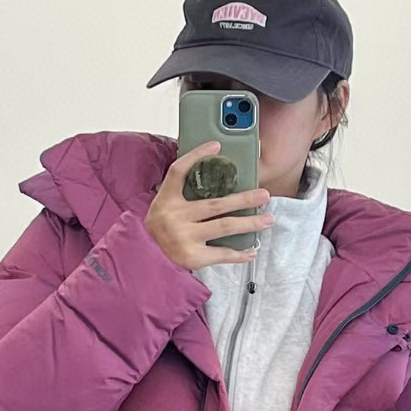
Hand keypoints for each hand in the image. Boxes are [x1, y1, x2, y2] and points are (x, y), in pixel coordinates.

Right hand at [144, 140, 273, 269]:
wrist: (143, 264)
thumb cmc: (155, 236)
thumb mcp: (160, 210)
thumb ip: (180, 198)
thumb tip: (214, 184)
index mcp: (165, 201)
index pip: (179, 171)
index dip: (196, 156)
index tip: (216, 146)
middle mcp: (175, 217)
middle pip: (215, 204)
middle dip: (243, 199)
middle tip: (264, 195)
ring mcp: (184, 237)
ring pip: (224, 227)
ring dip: (249, 223)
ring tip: (267, 219)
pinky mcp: (192, 257)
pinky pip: (222, 254)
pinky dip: (239, 254)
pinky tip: (251, 251)